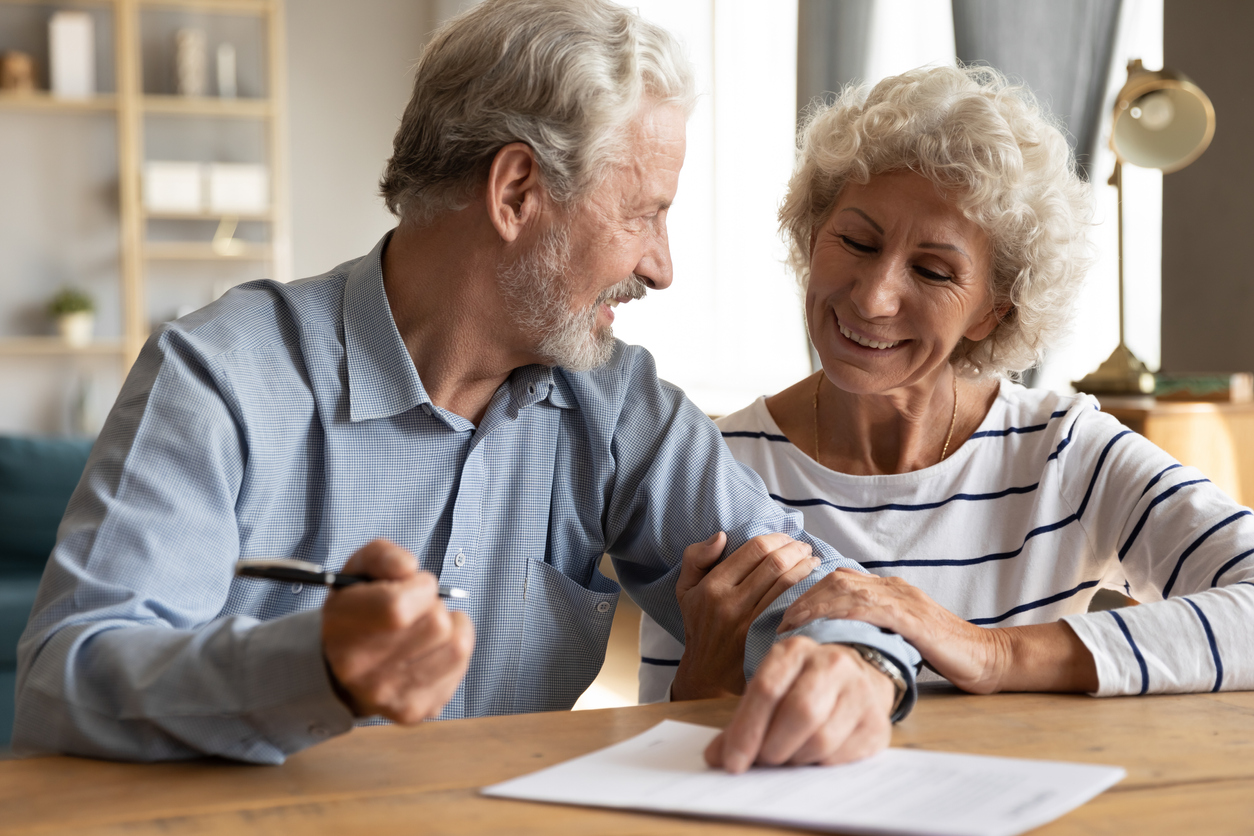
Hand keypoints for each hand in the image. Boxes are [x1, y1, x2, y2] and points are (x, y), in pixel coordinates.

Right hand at [322, 539, 474, 722]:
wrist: (338, 668)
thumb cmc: (356, 612)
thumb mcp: (358, 571)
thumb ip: (383, 556)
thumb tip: (409, 568)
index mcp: (342, 627)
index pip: (397, 607)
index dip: (420, 588)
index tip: (415, 586)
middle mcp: (361, 668)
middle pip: (436, 624)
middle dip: (435, 607)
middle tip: (418, 610)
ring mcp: (388, 694)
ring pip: (456, 647)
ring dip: (450, 629)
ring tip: (427, 628)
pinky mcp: (413, 711)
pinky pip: (460, 669)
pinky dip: (454, 651)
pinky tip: (432, 649)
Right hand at [671, 532, 819, 699]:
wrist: (707, 674)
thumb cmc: (700, 625)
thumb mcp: (686, 589)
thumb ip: (695, 557)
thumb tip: (721, 536)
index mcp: (712, 586)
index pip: (753, 549)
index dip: (776, 538)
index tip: (786, 538)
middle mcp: (730, 603)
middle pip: (774, 564)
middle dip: (795, 550)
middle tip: (805, 547)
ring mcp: (749, 623)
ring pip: (786, 584)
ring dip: (805, 567)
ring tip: (813, 561)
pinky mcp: (764, 638)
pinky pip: (790, 607)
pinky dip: (805, 592)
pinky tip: (812, 585)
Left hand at [705, 637, 894, 772]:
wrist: (856, 680)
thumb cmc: (801, 688)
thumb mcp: (769, 691)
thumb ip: (741, 722)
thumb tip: (715, 758)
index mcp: (794, 650)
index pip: (766, 690)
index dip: (746, 731)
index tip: (732, 763)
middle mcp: (831, 663)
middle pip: (799, 712)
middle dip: (773, 747)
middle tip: (764, 761)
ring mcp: (859, 691)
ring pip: (822, 738)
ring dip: (796, 759)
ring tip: (788, 757)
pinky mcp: (877, 722)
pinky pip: (842, 756)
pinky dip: (820, 765)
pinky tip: (813, 757)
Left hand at [778, 568, 1005, 692]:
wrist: (989, 658)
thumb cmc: (945, 653)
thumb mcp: (902, 635)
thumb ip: (875, 628)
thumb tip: (837, 638)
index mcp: (890, 590)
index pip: (839, 580)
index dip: (808, 593)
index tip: (787, 614)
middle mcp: (894, 588)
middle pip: (837, 580)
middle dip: (804, 598)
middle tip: (782, 621)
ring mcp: (905, 600)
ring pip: (848, 590)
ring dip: (815, 605)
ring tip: (794, 625)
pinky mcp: (914, 619)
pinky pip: (872, 609)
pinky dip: (844, 614)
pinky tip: (826, 625)